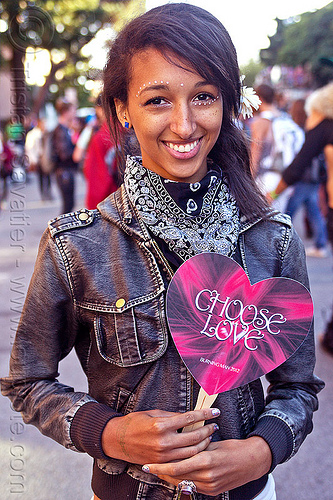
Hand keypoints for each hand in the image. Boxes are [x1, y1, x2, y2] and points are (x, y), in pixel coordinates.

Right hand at [101, 407, 219, 465]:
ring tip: (209, 436)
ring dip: (203, 443)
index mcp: (161, 425)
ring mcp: (163, 455)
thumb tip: (189, 416)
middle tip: (214, 425)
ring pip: (192, 452)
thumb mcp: (153, 413)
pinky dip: (193, 455)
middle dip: (208, 430)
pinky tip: (198, 449)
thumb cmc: (135, 423)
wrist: (118, 440)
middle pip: (194, 437)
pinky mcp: (162, 464)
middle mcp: (164, 441)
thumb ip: (172, 416)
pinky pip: (183, 461)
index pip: (189, 418)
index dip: (204, 414)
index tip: (215, 411)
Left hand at [143, 436, 271, 495]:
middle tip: (147, 467)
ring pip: (183, 483)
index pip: (176, 466)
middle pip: (177, 476)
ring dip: (169, 477)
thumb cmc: (233, 448)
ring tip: (157, 470)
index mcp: (206, 460)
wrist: (252, 462)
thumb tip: (179, 442)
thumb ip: (196, 446)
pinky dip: (181, 481)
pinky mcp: (212, 491)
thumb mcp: (213, 443)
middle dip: (160, 473)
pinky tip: (173, 475)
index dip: (160, 466)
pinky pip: (192, 486)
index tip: (148, 463)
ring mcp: (210, 485)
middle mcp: (207, 475)